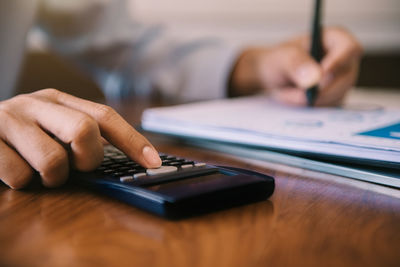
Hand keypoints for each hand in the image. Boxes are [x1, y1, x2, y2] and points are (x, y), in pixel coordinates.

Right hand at [0, 89, 160, 188]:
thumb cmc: (21, 135)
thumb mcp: (51, 126)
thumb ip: (80, 135)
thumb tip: (129, 158)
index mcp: (59, 100)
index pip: (105, 117)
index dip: (133, 140)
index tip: (154, 162)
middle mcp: (36, 103)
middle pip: (84, 130)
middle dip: (88, 159)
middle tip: (76, 166)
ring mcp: (10, 120)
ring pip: (53, 161)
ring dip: (54, 178)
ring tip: (41, 172)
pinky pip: (20, 177)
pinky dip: (25, 184)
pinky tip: (16, 171)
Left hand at [229, 27, 362, 105]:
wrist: (273, 77)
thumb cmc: (279, 60)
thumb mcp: (282, 58)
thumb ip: (296, 63)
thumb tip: (315, 77)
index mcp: (335, 39)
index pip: (350, 49)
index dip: (339, 63)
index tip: (322, 76)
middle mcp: (344, 60)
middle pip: (346, 77)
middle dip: (321, 90)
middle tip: (301, 94)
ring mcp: (342, 80)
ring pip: (338, 95)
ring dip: (311, 99)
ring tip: (287, 92)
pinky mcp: (335, 97)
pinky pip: (328, 106)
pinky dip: (309, 106)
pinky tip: (293, 97)